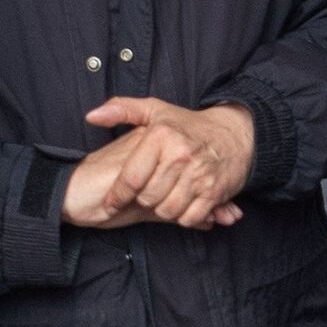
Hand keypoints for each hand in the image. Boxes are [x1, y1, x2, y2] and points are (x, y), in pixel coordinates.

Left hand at [64, 98, 252, 230]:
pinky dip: (182, 216)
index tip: (109, 203)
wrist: (234, 134)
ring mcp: (199, 174)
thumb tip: (91, 117)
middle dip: (141, 200)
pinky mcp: (215, 191)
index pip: (131, 178)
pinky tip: (180, 203)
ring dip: (161, 209)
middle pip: (147, 197)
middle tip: (144, 194)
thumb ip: (120, 109)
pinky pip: (189, 217)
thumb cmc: (187, 124)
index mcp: (161, 136)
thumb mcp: (154, 110)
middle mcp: (180, 155)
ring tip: (161, 197)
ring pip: (167, 210)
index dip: (117, 195)